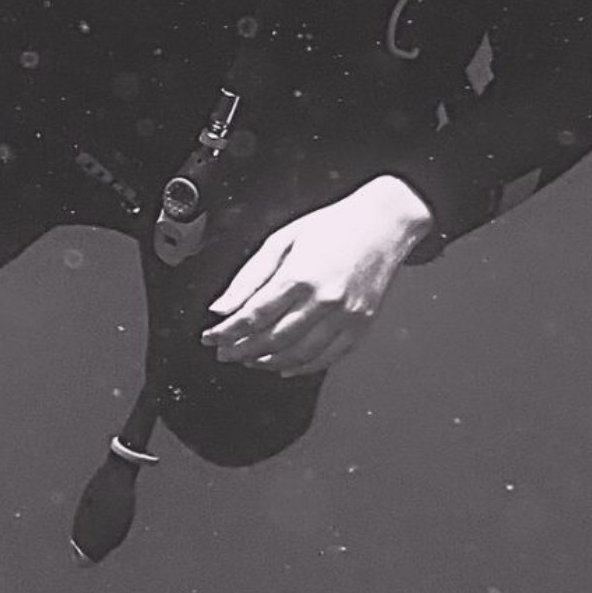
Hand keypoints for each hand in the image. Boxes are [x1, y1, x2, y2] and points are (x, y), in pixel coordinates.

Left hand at [201, 175, 434, 376]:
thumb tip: (222, 308)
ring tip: (249, 360)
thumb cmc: (331, 227)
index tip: (210, 338)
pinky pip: (327, 358)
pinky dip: (302, 368)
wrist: (381, 225)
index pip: (253, 316)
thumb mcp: (281, 241)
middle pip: (273, 339)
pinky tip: (284, 366)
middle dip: (242, 350)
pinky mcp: (360, 326)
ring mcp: (345, 317)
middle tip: (224, 353)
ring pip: (298, 355)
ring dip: (268, 362)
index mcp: (299, 276)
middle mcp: (324, 300)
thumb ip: (249, 278)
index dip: (227, 332)